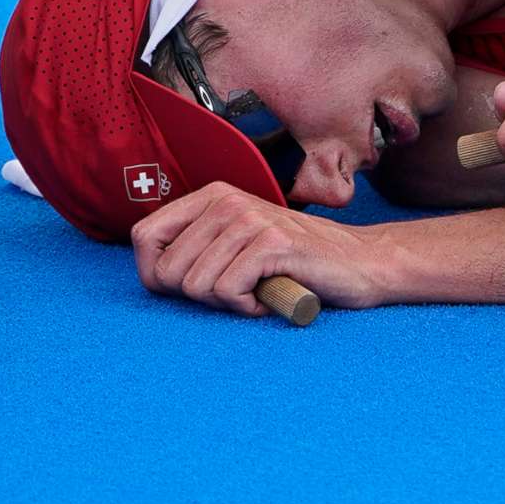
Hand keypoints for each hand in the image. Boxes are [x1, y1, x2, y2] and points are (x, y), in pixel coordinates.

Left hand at [131, 182, 391, 316]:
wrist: (360, 263)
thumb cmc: (295, 263)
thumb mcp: (238, 245)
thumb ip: (198, 249)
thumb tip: (152, 273)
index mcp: (211, 197)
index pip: (143, 237)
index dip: (155, 274)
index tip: (188, 288)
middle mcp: (226, 201)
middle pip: (168, 270)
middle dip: (197, 295)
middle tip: (235, 290)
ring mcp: (250, 219)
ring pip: (197, 285)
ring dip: (227, 303)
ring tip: (257, 290)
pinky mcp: (272, 243)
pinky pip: (228, 291)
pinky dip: (247, 306)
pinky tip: (269, 296)